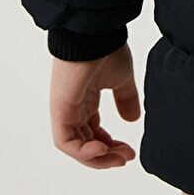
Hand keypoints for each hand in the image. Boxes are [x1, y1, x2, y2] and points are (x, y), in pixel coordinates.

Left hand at [50, 44, 140, 168]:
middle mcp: (74, 107)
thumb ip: (126, 99)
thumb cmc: (106, 50)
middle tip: (126, 158)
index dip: (110, 145)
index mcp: (86, 99)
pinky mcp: (60, 111)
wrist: (94, 35)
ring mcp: (65, 110)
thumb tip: (133, 120)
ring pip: (76, 147)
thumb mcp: (122, 79)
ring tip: (117, 158)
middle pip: (86, 143)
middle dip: (107, 155)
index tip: (129, 150)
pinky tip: (102, 151)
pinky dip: (82, 152)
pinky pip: (66, 141)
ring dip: (97, 158)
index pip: (93, 132)